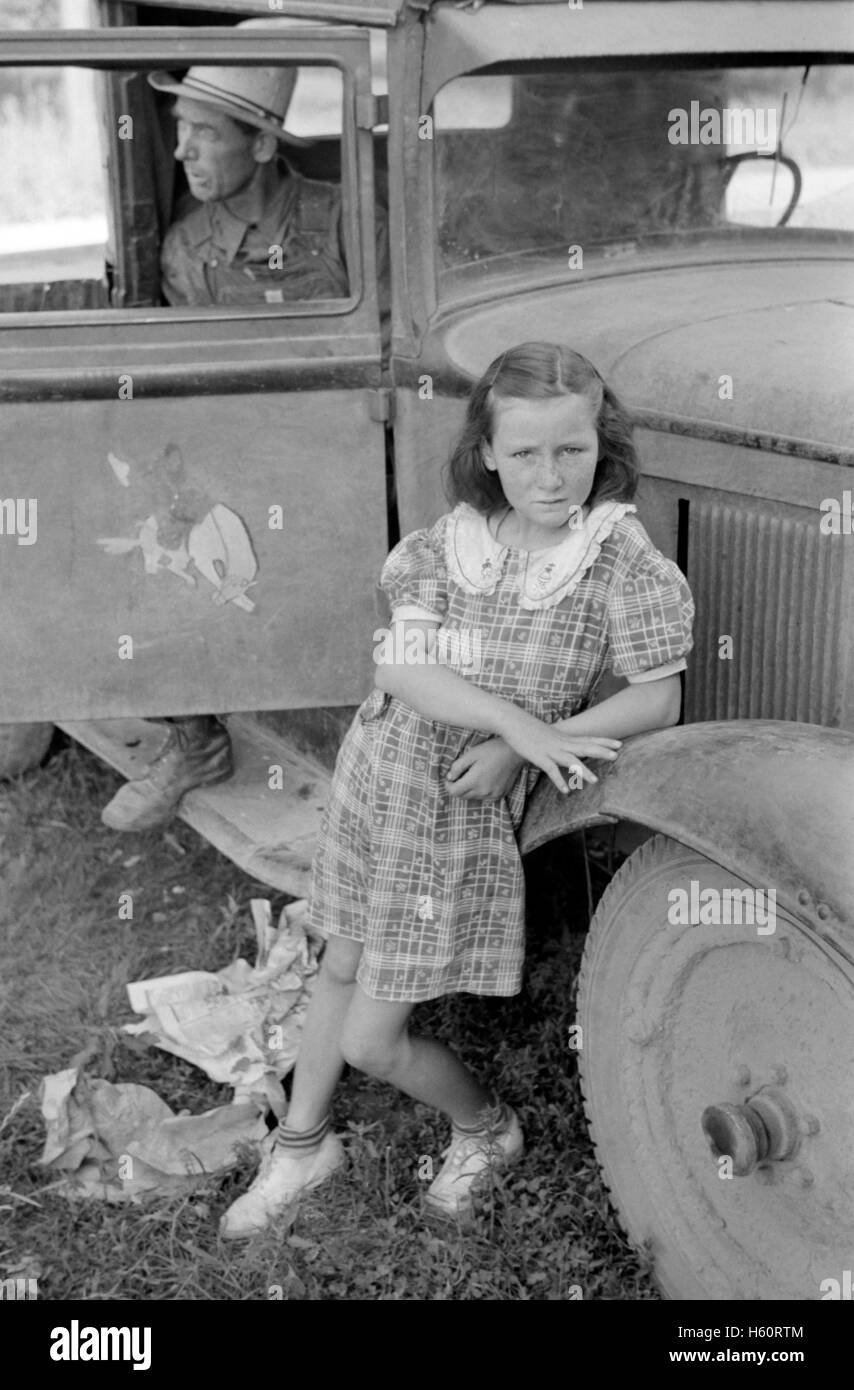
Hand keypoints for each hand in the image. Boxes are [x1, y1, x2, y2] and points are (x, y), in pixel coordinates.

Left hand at [446, 738, 525, 799]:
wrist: (515, 752)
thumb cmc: (492, 749)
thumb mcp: (471, 754)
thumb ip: (457, 767)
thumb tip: (449, 778)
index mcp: (475, 781)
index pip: (454, 792)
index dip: (448, 785)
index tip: (449, 777)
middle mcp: (484, 791)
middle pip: (462, 796)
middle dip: (457, 787)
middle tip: (461, 774)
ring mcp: (493, 794)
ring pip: (473, 797)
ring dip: (469, 789)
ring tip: (473, 775)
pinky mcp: (500, 794)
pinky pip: (484, 797)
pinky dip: (480, 790)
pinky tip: (484, 779)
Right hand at [497, 708, 621, 793]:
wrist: (512, 721)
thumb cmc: (529, 729)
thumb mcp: (549, 734)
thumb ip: (560, 741)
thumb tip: (568, 746)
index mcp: (565, 738)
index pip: (588, 739)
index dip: (604, 741)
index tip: (619, 744)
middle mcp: (561, 743)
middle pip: (585, 747)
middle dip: (601, 751)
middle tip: (617, 755)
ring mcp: (551, 750)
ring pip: (571, 761)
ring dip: (584, 771)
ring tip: (596, 781)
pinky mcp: (539, 757)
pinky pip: (551, 771)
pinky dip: (559, 781)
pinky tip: (567, 791)